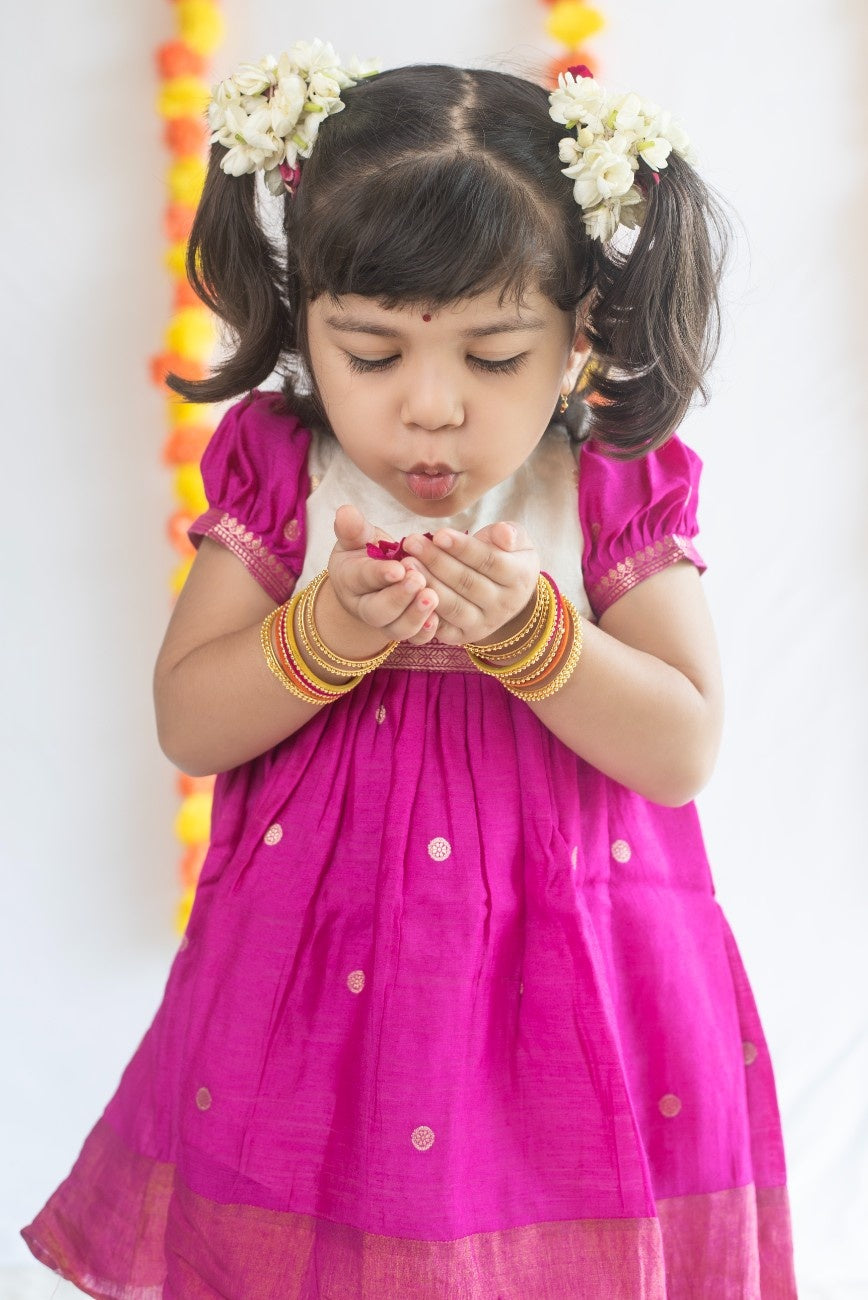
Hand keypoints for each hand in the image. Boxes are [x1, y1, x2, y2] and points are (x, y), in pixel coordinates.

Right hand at [328, 505, 440, 643]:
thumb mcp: (356, 537)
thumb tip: (346, 512)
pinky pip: (415, 638)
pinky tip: (439, 617)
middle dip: (399, 598)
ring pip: (397, 629)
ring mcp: (386, 622)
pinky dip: (426, 631)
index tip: (398, 567)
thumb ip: (353, 528)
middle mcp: (365, 606)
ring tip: (432, 596)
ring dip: (415, 615)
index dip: (379, 574)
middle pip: (378, 611)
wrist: (373, 578)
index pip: (362, 578)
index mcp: (351, 580)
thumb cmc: (365, 553)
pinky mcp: (406, 629)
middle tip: (418, 580)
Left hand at [399, 521, 538, 645]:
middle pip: (467, 583)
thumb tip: (504, 535)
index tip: (438, 534)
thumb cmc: (506, 557)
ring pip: (453, 606)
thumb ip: (511, 534)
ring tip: (407, 563)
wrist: (508, 595)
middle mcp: (504, 606)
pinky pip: (443, 628)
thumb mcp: (518, 541)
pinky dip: (425, 613)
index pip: (490, 562)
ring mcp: (484, 624)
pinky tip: (408, 593)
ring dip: (428, 584)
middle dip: (437, 562)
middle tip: (411, 543)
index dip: (463, 548)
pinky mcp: (465, 636)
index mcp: (520, 578)